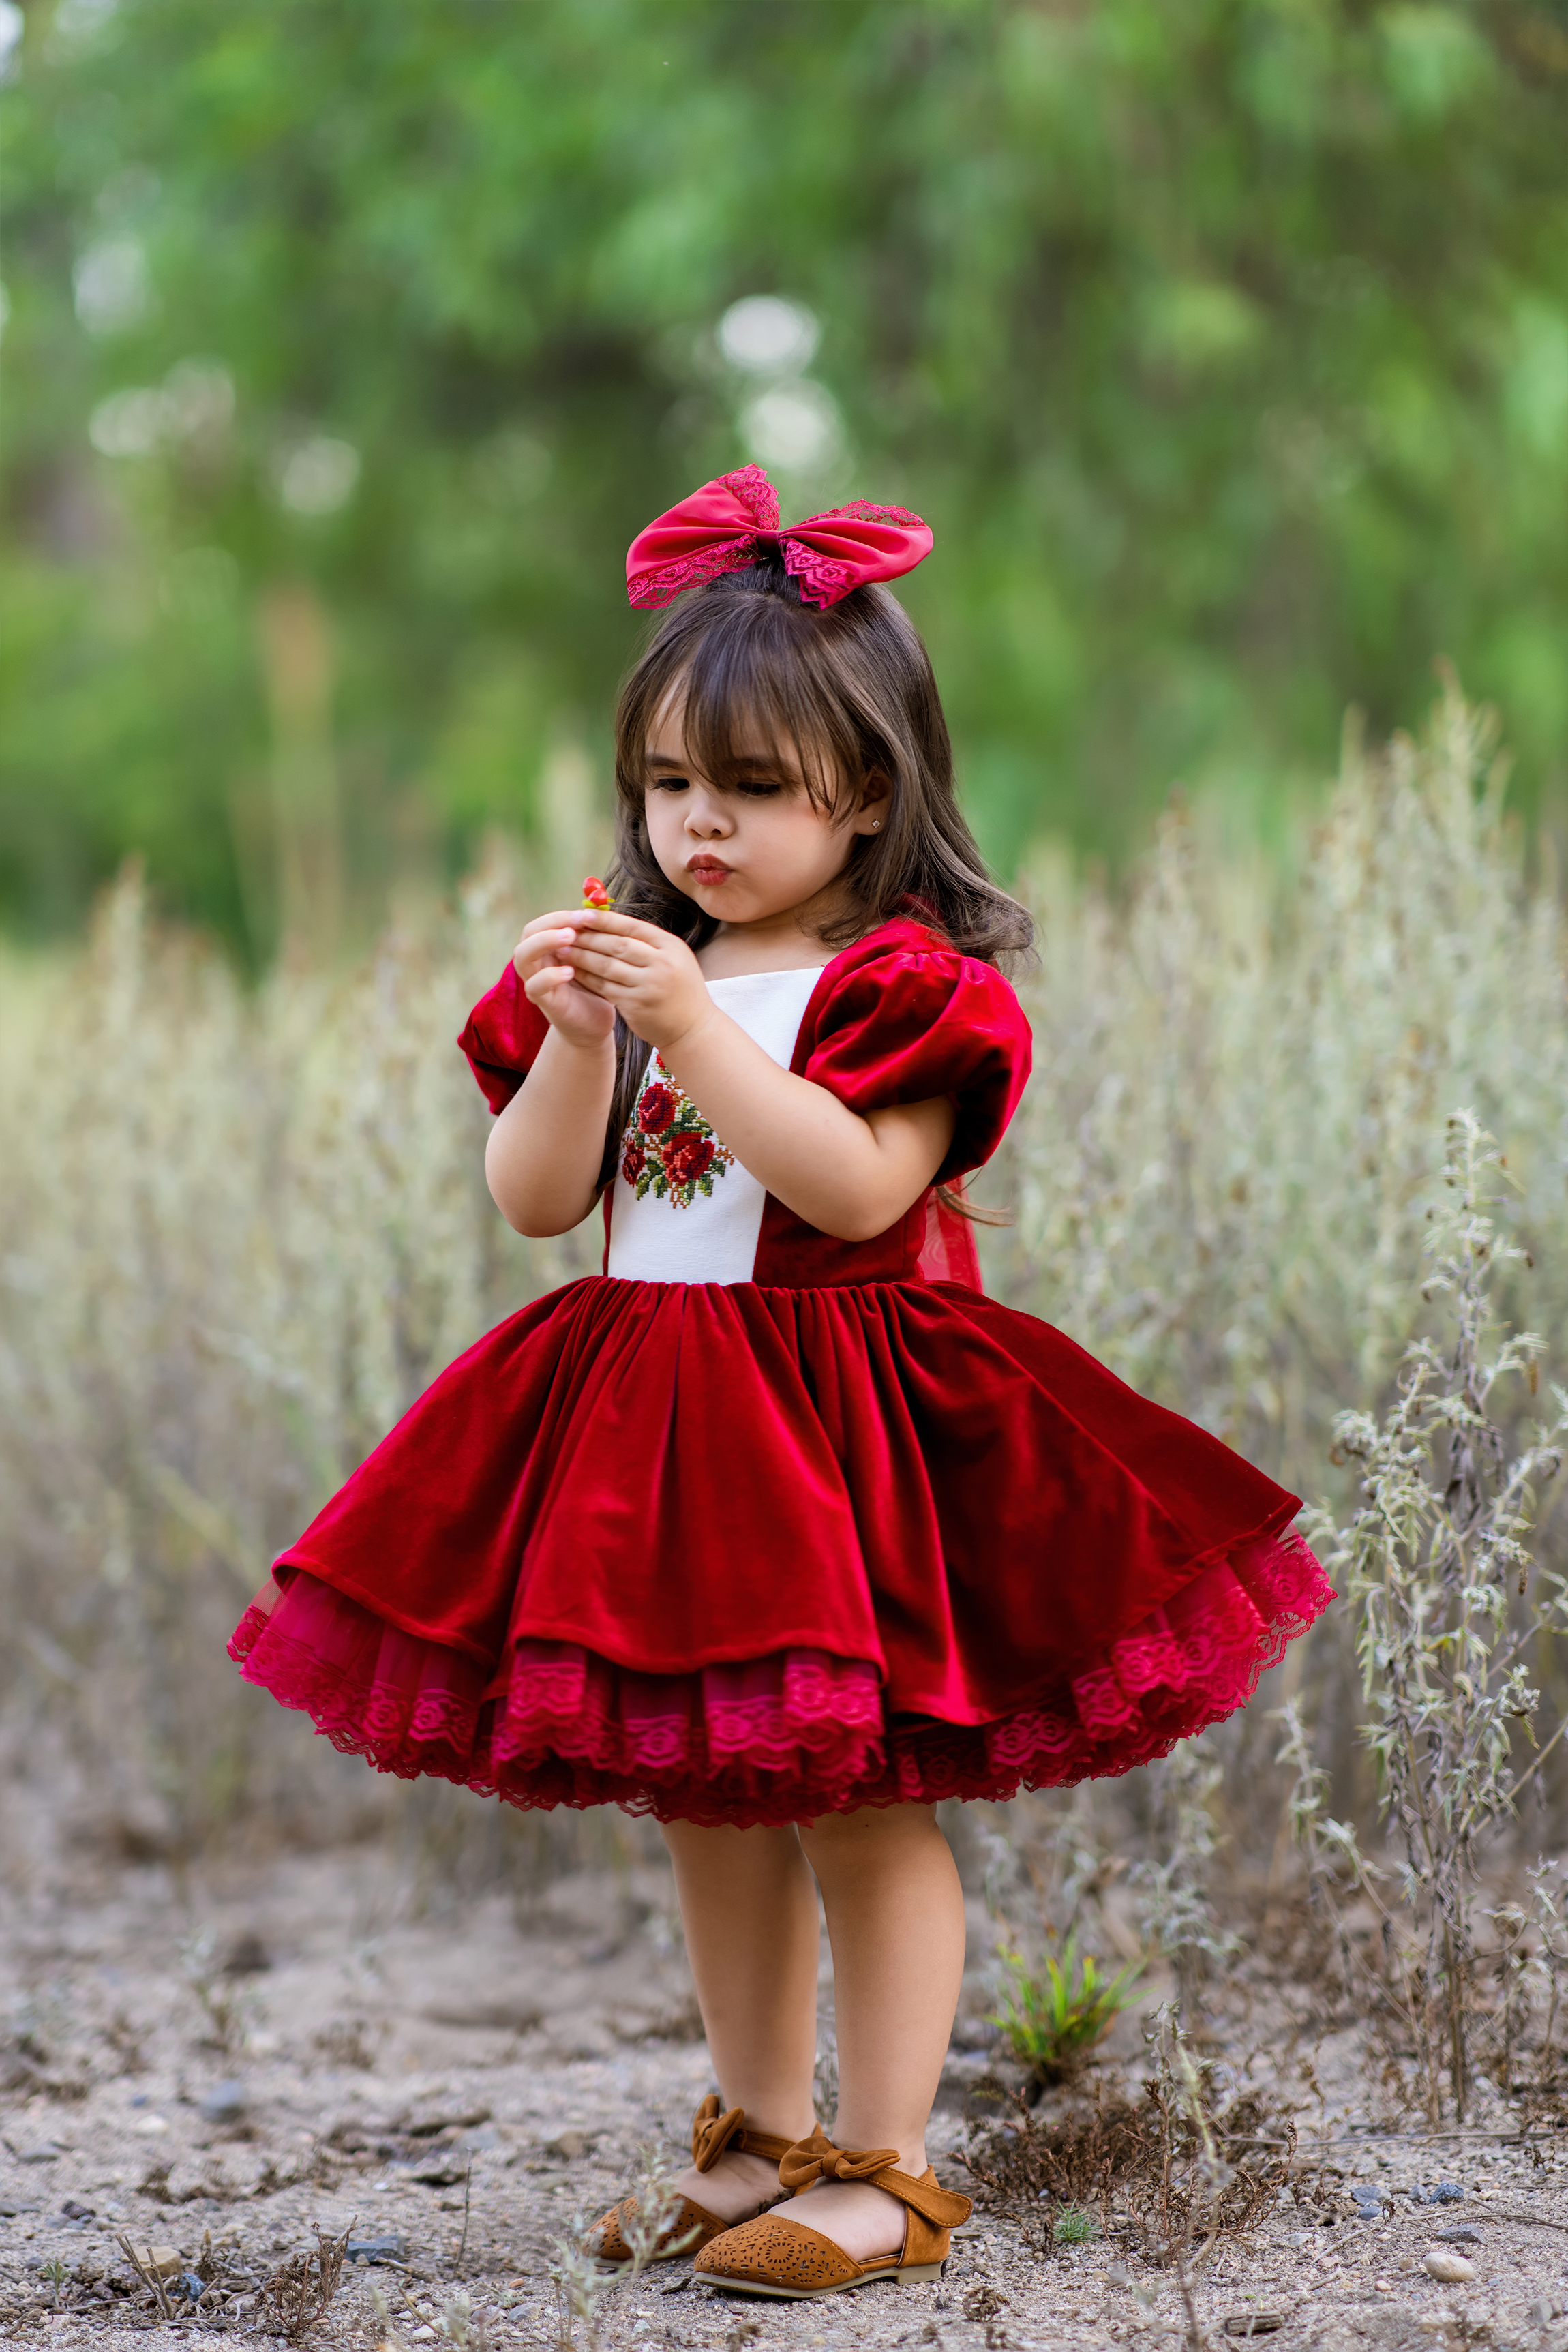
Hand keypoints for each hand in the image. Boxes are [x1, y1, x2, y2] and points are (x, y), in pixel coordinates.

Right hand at [512, 911, 615, 1049]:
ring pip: (523, 956)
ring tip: (570, 938)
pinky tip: (570, 971)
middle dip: (551, 924)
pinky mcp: (542, 1001)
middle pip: (528, 934)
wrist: (595, 1023)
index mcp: (546, 949)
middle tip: (576, 923)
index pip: (542, 923)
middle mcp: (535, 963)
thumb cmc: (595, 987)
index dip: (561, 915)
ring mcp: (535, 981)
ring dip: (545, 942)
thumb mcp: (596, 957)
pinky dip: (550, 975)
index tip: (586, 913)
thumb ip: (591, 935)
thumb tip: (598, 905)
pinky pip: (535, 985)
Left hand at [551, 910, 713, 1053]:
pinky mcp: (636, 1005)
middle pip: (617, 945)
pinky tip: (574, 972)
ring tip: (563, 950)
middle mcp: (662, 964)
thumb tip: (610, 920)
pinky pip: (605, 987)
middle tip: (566, 931)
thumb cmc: (680, 989)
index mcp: (671, 946)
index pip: (632, 927)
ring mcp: (649, 986)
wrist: (693, 1028)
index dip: (604, 920)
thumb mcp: (674, 958)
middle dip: (589, 937)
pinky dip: (588, 978)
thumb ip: (647, 941)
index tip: (581, 914)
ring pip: (607, 966)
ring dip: (582, 957)